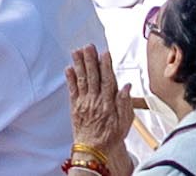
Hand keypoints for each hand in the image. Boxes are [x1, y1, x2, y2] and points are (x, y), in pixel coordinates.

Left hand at [63, 47, 129, 168]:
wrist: (94, 150)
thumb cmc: (110, 137)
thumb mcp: (125, 123)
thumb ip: (125, 103)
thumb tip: (126, 86)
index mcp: (108, 103)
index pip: (107, 80)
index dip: (106, 65)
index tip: (105, 52)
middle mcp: (95, 101)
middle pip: (93, 76)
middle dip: (90, 59)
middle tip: (88, 46)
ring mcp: (84, 103)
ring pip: (82, 80)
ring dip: (79, 64)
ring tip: (77, 51)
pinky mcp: (75, 107)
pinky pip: (72, 91)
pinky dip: (70, 79)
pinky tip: (69, 68)